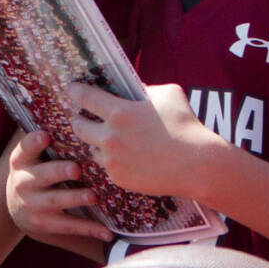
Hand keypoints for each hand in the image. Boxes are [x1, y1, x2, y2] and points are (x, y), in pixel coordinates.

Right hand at [6, 131, 115, 251]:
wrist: (19, 208)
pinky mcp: (45, 225)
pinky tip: (107, 232)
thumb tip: (80, 104)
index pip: (25, 148)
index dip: (34, 142)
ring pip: (55, 201)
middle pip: (41, 176)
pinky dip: (90, 229)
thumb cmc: (38, 170)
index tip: (45, 135)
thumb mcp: (34, 156)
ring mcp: (33, 205)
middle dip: (58, 172)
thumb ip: (49, 138)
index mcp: (22, 160)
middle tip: (76, 169)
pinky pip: (69, 226)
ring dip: (75, 198)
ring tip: (93, 196)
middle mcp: (24, 182)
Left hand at [63, 81, 214, 198]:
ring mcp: (112, 161)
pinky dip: (113, 161)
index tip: (71, 88)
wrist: (197, 165)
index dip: (75, 90)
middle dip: (78, 119)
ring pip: (92, 148)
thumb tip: (133, 89)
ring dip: (97, 142)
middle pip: (78, 126)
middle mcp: (109, 138)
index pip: (84, 97)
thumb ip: (144, 89)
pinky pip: (108, 167)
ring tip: (112, 139)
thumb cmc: (185, 126)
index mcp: (119, 113)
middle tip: (82, 116)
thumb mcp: (167, 94)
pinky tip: (128, 157)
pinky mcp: (118, 179)